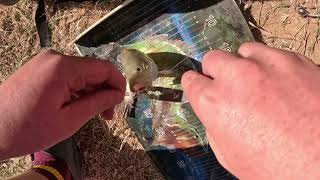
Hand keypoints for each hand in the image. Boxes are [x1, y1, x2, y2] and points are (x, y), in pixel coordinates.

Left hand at [0, 50, 125, 159]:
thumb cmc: (27, 129)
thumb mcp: (69, 120)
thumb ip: (98, 103)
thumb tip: (118, 94)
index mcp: (63, 67)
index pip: (104, 68)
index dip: (118, 84)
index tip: (121, 104)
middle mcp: (54, 57)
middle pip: (92, 70)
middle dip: (104, 91)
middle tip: (107, 116)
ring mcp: (45, 62)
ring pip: (81, 74)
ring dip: (90, 92)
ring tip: (92, 114)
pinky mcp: (39, 68)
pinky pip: (67, 75)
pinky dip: (76, 90)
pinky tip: (76, 106)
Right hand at [182, 42, 319, 178]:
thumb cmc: (277, 168)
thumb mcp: (230, 156)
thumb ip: (213, 125)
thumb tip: (212, 109)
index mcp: (214, 103)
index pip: (190, 80)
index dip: (196, 86)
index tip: (202, 88)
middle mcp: (235, 78)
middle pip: (213, 59)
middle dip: (217, 73)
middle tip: (230, 88)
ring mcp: (266, 65)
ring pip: (242, 52)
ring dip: (244, 65)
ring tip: (258, 84)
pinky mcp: (293, 60)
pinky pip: (271, 53)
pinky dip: (270, 65)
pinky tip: (279, 83)